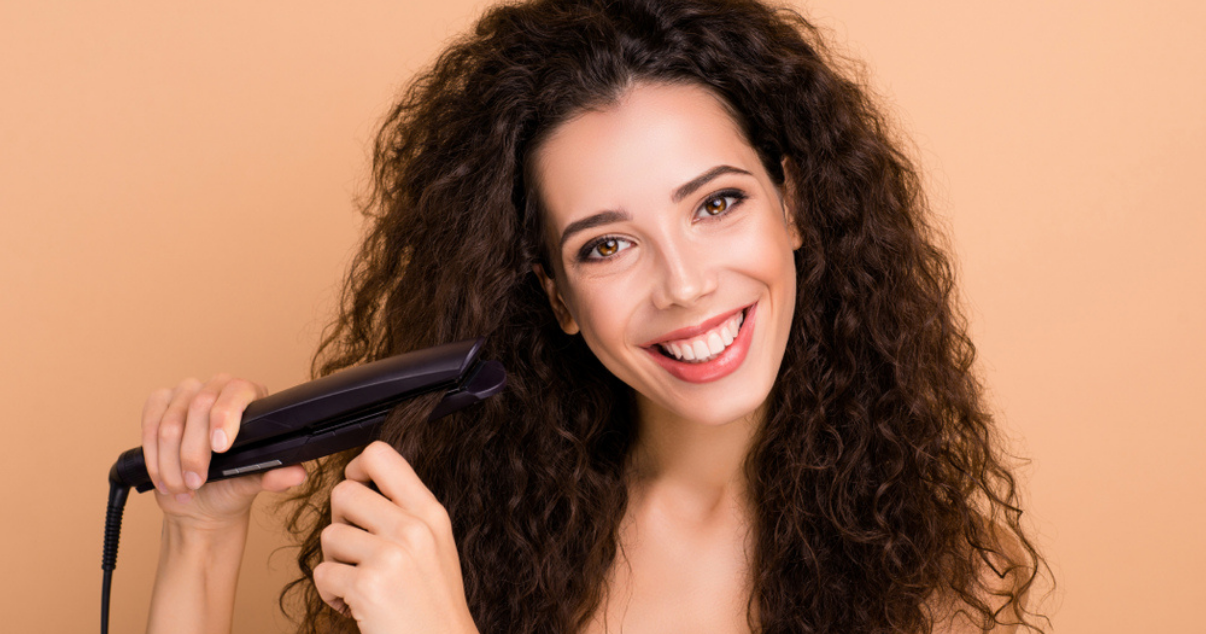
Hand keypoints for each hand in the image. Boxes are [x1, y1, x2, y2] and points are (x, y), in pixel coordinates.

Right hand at [142, 374, 306, 529]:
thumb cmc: (233, 484)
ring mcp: (186, 393)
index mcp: (250, 396)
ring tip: (183, 487)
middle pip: (198, 407)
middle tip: (197, 482)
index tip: (220, 448)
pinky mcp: (159, 404)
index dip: (225, 416)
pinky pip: (148, 425)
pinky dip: (153, 457)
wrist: (201, 500)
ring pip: (170, 423)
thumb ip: (275, 477)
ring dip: (171, 462)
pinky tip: (164, 478)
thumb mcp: (254, 483)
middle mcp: (218, 387)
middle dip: (194, 452)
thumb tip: (297, 475)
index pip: (236, 392)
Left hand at [315, 441, 477, 633]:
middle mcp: (413, 529)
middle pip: (343, 492)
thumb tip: (361, 483)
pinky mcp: (367, 586)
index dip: (355, 468)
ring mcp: (391, 557)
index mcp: (430, 514)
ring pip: (329, 535)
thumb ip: (406, 512)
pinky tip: (353, 605)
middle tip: (355, 549)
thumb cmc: (433, 604)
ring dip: (334, 563)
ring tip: (357, 583)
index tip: (357, 491)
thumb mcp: (435, 546)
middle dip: (339, 522)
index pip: (380, 456)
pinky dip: (330, 595)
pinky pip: (322, 574)